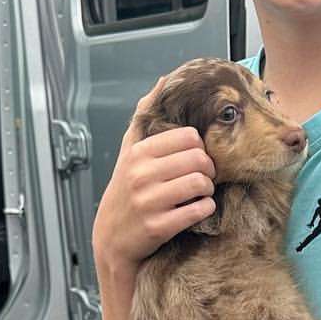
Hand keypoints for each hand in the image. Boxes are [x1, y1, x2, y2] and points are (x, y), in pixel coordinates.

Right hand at [91, 72, 217, 272]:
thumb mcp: (129, 152)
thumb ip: (144, 117)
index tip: (196, 159)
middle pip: (199, 159)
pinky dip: (205, 209)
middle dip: (208, 170)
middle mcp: (142, 174)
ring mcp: (149, 201)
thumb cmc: (126, 191)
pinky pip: (198, 210)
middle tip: (204, 178)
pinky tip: (198, 209)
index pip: (189, 137)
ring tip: (201, 193)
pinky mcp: (158, 226)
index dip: (200, 148)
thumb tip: (163, 81)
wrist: (112, 238)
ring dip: (208, 190)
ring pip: (201, 183)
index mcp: (139, 153)